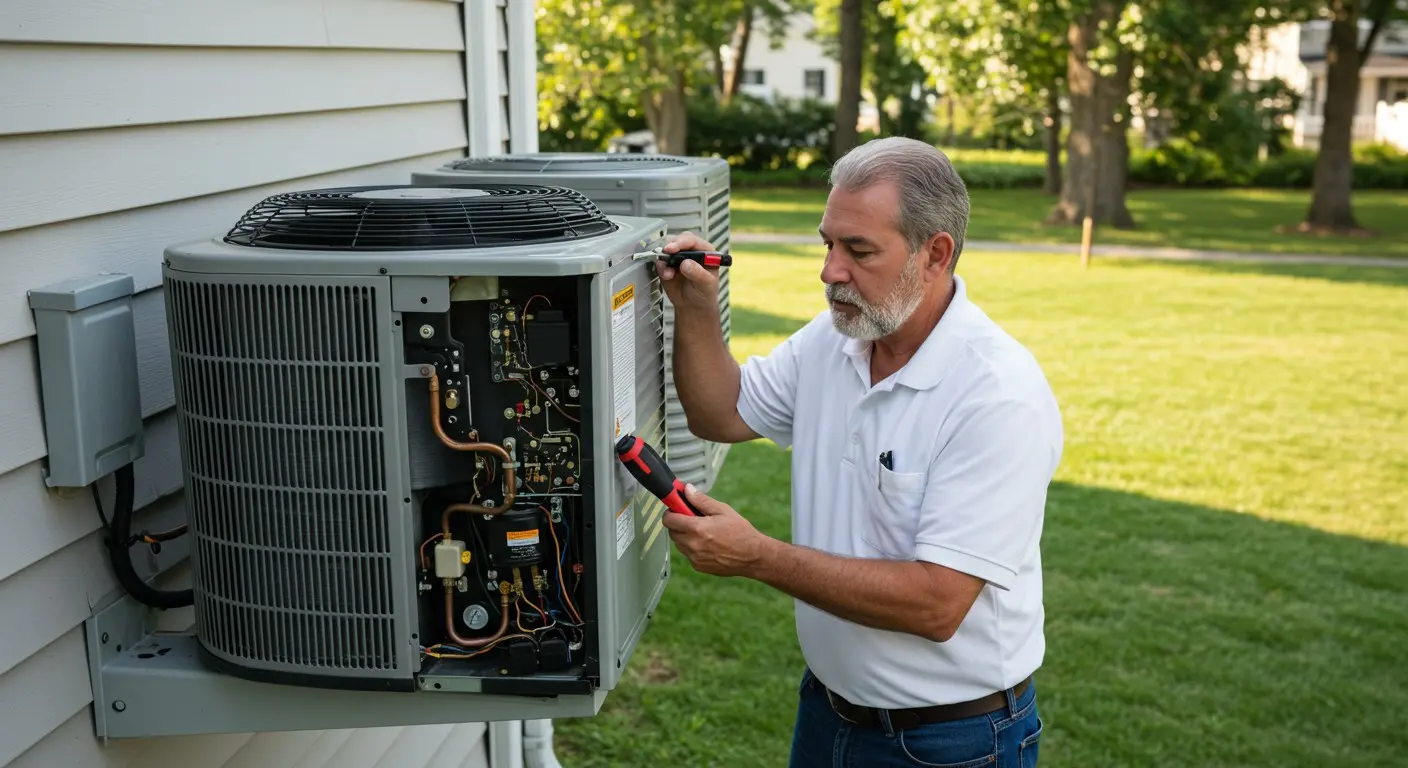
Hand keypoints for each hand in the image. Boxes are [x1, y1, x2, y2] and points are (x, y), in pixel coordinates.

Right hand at [656, 231, 719, 313]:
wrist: (693, 306)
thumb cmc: (705, 293)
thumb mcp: (707, 285)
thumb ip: (698, 274)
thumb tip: (686, 263)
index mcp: (705, 251)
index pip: (693, 241)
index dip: (682, 242)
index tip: (672, 249)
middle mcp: (691, 251)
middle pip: (678, 240)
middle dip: (670, 246)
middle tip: (666, 253)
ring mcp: (678, 257)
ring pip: (667, 249)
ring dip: (664, 259)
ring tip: (668, 274)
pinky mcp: (667, 265)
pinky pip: (660, 262)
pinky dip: (661, 268)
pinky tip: (667, 276)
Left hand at [661, 483, 775, 577]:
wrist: (752, 556)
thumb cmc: (740, 532)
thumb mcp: (722, 510)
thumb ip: (701, 500)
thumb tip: (687, 490)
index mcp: (697, 528)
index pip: (669, 519)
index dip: (671, 511)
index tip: (677, 508)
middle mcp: (692, 544)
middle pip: (672, 532)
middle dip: (678, 523)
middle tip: (693, 519)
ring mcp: (694, 557)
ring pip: (679, 544)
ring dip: (685, 536)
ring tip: (703, 532)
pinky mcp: (698, 566)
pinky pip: (688, 554)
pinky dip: (692, 548)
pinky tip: (708, 544)